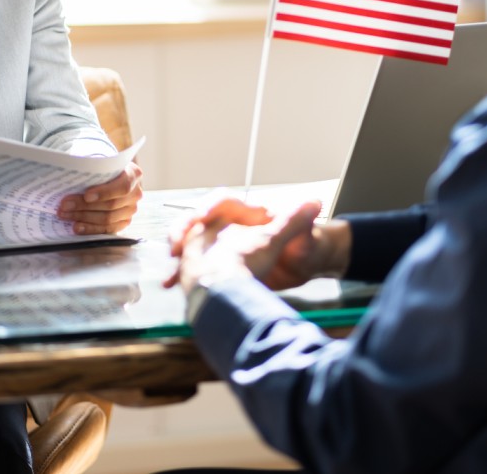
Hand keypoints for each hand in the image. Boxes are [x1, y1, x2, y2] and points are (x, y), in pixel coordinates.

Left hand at [58, 161, 143, 234]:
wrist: (110, 176)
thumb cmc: (102, 168)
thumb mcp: (100, 162)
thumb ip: (92, 167)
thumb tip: (71, 173)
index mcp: (133, 174)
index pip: (122, 186)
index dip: (104, 192)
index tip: (86, 196)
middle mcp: (135, 194)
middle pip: (111, 204)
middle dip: (84, 206)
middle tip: (64, 205)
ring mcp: (130, 210)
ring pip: (108, 218)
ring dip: (83, 217)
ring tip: (65, 214)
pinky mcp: (123, 222)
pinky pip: (107, 229)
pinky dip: (90, 229)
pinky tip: (77, 227)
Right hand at [164, 197, 348, 291]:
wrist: (302, 268)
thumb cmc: (304, 248)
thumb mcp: (303, 237)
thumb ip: (301, 222)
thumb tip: (315, 202)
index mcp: (248, 213)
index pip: (222, 202)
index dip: (209, 207)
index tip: (201, 217)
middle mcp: (230, 225)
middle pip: (198, 220)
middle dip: (183, 230)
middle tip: (177, 244)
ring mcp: (221, 244)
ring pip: (190, 242)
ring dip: (178, 253)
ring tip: (171, 269)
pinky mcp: (218, 263)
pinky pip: (193, 266)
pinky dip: (181, 274)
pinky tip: (171, 284)